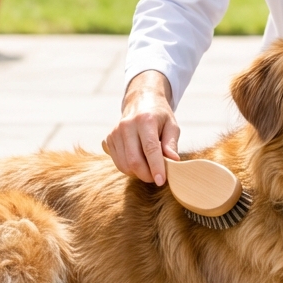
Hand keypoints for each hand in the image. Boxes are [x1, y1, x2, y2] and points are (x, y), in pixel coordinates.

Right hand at [102, 71, 179, 185]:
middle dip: (147, 175)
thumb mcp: (171, 125)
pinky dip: (129, 169)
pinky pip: (118, 163)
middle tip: (158, 177)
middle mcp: (127, 125)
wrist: (140, 101)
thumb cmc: (159, 115)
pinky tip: (139, 161)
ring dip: (138, 173)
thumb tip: (173, 161)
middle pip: (134, 160)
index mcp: (145, 120)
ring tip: (149, 168)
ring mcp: (115, 132)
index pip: (150, 148)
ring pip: (124, 165)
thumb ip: (171, 143)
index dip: (156, 167)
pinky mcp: (109, 139)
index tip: (161, 181)